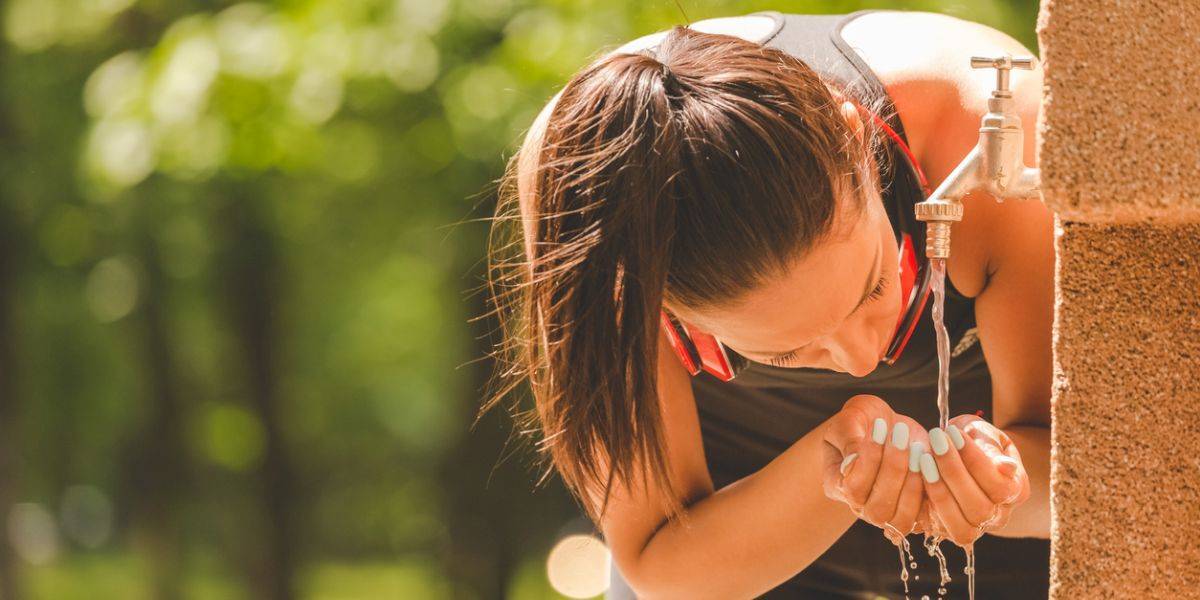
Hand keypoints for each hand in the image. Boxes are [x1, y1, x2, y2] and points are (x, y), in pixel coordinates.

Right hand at [822, 395, 932, 541]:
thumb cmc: (863, 421)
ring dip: (913, 481)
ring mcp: (889, 513)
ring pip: (902, 518)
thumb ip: (848, 437)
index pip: (853, 488)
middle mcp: (861, 507)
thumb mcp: (849, 419)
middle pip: (878, 508)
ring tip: (916, 446)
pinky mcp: (916, 510)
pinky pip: (925, 515)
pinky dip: (932, 489)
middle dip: (894, 468)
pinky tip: (930, 458)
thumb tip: (853, 462)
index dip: (869, 459)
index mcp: (838, 486)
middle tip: (901, 432)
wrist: (885, 426)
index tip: (879, 425)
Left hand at [917, 414, 1030, 546]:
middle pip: (981, 509)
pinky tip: (916, 475)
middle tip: (935, 441)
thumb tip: (1007, 467)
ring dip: (939, 491)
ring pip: (961, 527)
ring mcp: (974, 528)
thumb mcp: (985, 435)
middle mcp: (998, 516)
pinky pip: (937, 529)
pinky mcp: (947, 531)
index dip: (975, 460)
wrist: (962, 454)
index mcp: (1015, 491)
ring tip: (924, 458)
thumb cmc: (976, 440)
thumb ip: (991, 448)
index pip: (1000, 486)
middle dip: (954, 472)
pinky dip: (925, 503)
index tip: (952, 432)